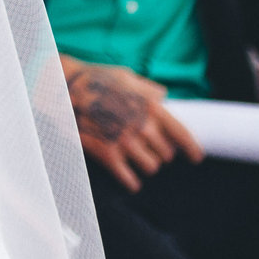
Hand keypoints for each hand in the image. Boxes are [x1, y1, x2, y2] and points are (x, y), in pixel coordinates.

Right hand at [63, 58, 202, 192]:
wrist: (61, 88)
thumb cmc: (94, 79)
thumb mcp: (125, 76)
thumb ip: (147, 89)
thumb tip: (165, 97)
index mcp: (150, 106)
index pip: (183, 134)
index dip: (193, 149)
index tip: (196, 158)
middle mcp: (142, 126)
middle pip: (166, 154)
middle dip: (159, 152)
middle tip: (146, 147)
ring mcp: (125, 142)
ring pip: (151, 167)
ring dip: (146, 164)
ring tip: (135, 157)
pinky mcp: (108, 156)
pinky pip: (130, 180)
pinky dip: (131, 182)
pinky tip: (129, 178)